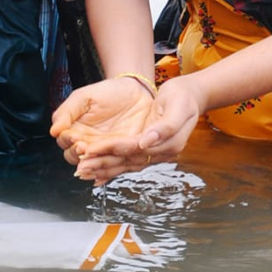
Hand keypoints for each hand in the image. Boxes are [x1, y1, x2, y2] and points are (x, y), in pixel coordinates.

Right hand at [50, 77, 157, 184]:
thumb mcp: (84, 96)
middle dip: (78, 154)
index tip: (74, 137)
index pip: (65, 142)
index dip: (68, 141)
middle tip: (84, 147)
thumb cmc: (109, 92)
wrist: (137, 92)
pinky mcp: (121, 154)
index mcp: (75, 130)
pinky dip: (109, 171)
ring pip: (93, 165)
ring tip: (95, 157)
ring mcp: (104, 150)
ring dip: (93, 164)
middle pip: (76, 157)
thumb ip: (67, 111)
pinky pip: (113, 166)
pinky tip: (106, 171)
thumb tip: (54, 130)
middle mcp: (88, 143)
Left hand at [64, 75, 205, 185]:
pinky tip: (96, 175)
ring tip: (82, 171)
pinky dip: (111, 168)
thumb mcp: (178, 106)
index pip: (136, 148)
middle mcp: (161, 153)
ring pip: (125, 164)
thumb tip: (146, 142)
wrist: (190, 96)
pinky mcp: (147, 150)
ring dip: (104, 169)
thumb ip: (165, 126)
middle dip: (103, 163)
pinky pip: (127, 161)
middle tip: (81, 166)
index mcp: (170, 143)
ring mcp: (154, 153)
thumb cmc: (184, 97)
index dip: (114, 148)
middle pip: (128, 160)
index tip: (94, 148)